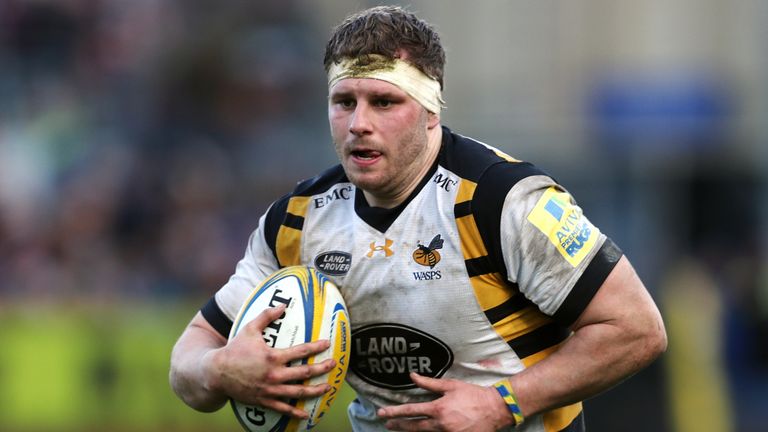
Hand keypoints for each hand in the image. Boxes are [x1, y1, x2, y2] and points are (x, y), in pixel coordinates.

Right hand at [205, 305, 335, 418]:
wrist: (216, 373)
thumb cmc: (235, 348)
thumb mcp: (249, 328)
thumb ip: (266, 315)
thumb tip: (283, 305)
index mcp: (272, 356)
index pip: (301, 351)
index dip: (317, 347)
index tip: (328, 343)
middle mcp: (274, 374)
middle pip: (304, 373)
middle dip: (322, 369)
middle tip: (334, 364)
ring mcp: (270, 389)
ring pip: (298, 393)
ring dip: (315, 391)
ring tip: (328, 387)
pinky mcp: (264, 400)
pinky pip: (283, 408)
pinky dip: (295, 413)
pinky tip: (306, 416)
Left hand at [377, 373, 515, 431]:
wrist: (494, 409)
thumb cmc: (473, 394)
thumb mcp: (451, 385)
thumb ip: (429, 383)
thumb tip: (412, 376)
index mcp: (438, 408)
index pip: (411, 411)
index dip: (394, 412)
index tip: (382, 413)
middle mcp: (440, 424)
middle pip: (414, 427)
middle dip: (398, 425)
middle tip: (386, 423)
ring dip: (411, 431)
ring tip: (399, 428)